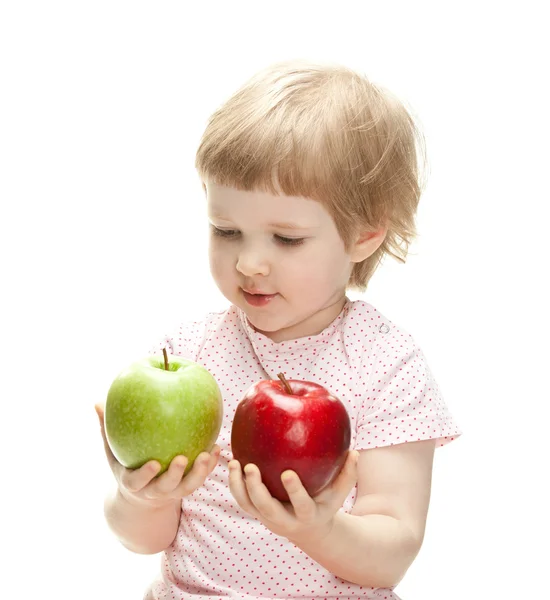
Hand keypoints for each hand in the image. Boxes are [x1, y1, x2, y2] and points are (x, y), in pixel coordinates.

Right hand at [95, 403, 219, 507]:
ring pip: (189, 487)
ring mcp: (173, 492)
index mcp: (134, 484)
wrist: (141, 498)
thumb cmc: (125, 464)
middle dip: (176, 475)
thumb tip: (96, 402)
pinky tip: (218, 447)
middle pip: (167, 487)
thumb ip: (105, 429)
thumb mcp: (112, 452)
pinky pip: (202, 477)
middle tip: (184, 458)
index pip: (137, 482)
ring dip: (200, 472)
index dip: (146, 475)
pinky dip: (211, 465)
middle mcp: (154, 491)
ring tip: (207, 453)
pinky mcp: (188, 487)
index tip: (154, 463)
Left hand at [228, 450, 358, 544]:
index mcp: (307, 515)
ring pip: (248, 506)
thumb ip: (348, 474)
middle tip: (251, 467)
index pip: (301, 505)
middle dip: (256, 489)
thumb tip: (355, 451)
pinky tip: (231, 463)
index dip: (294, 491)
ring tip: (234, 463)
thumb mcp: (339, 493)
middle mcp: (284, 520)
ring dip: (238, 486)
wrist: (309, 529)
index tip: (288, 473)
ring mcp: (267, 518)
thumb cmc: (325, 502)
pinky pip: (241, 500)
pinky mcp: (256, 513)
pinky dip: (234, 484)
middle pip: (267, 509)